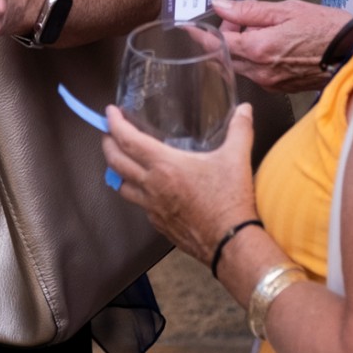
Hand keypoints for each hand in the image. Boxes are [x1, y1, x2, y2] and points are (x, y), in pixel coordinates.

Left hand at [104, 102, 257, 266]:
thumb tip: (245, 109)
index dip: (115, 124)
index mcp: (165, 166)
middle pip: (115, 162)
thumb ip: (239, 130)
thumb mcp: (236, 159)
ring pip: (121, 186)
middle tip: (109, 133)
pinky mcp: (158, 223)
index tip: (110, 112)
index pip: (128, 140)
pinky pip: (139, 204)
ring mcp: (152, 207)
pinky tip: (147, 188)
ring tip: (121, 160)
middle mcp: (152, 186)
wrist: (231, 243)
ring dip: (116, 170)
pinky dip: (136, 192)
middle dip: (107, 144)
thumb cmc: (230, 201)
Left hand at [214, 0, 350, 92]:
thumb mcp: (286, 9)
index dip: (202, 35)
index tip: (189, 28)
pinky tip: (269, 45)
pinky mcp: (280, 88)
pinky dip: (254, 60)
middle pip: (227, 56)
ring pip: (241, 66)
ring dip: (240, 49)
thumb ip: (249, 10)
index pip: (218, 43)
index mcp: (259, 49)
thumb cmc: (326, 29)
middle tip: (237, 20)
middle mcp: (261, 71)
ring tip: (258, 29)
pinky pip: (256, 74)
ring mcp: (270, 83)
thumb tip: (221, 5)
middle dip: (225, 39)